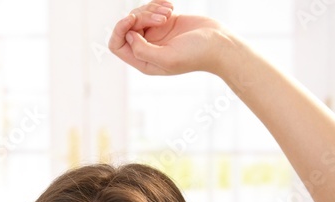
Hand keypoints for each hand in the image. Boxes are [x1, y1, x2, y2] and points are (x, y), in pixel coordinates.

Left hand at [108, 3, 230, 76]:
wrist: (217, 43)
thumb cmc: (196, 55)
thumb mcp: (167, 58)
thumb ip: (143, 51)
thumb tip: (128, 35)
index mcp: (143, 62)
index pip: (117, 45)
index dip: (119, 29)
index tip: (132, 19)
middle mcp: (147, 48)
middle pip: (128, 26)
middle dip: (142, 15)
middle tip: (163, 17)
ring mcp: (156, 34)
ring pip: (139, 14)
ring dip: (152, 8)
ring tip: (170, 12)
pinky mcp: (165, 21)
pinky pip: (151, 6)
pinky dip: (159, 3)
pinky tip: (172, 8)